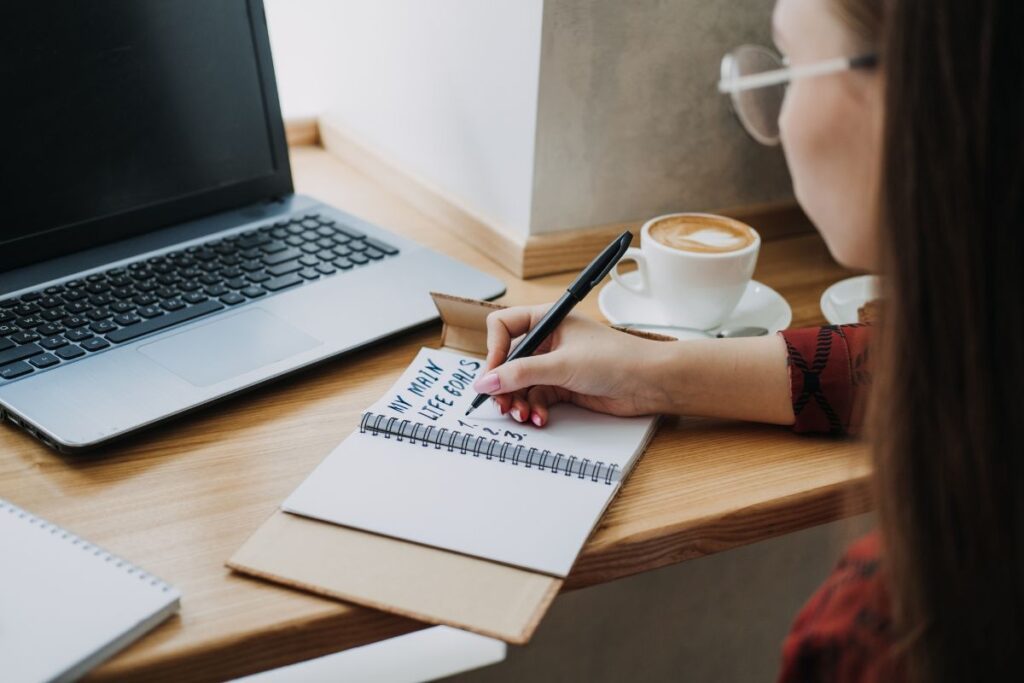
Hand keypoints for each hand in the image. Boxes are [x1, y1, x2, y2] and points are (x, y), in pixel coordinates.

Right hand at [473, 304, 673, 425]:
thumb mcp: (561, 365)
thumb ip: (520, 374)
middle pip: (508, 361)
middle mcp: (548, 340)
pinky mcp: (563, 386)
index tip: (493, 375)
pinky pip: (536, 397)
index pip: (502, 327)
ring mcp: (555, 364)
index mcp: (547, 320)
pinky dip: (534, 409)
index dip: (494, 351)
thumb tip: (485, 383)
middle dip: (503, 384)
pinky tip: (540, 418)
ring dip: (517, 401)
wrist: (650, 382)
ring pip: (520, 383)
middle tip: (501, 404)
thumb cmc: (616, 359)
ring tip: (521, 415)